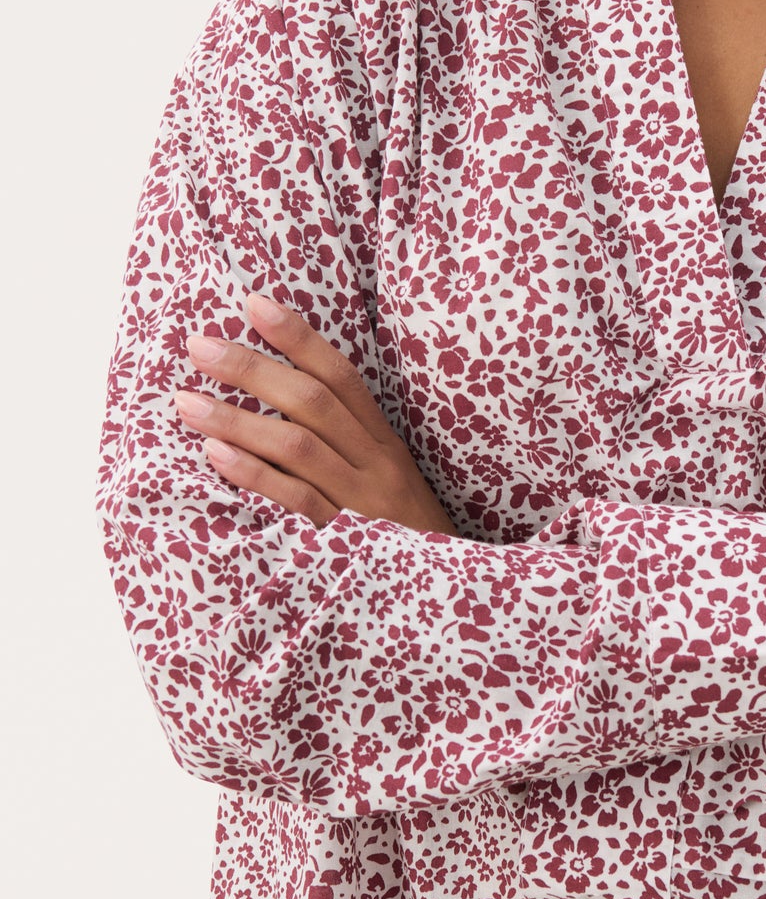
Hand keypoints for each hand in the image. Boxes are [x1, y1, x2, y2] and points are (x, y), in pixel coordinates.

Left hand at [172, 290, 456, 531]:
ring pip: (297, 446)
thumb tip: (281, 400)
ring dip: (237, 419)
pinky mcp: (343, 540)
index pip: (341, 376)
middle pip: (312, 402)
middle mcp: (374, 463)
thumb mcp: (388, 478)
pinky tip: (214, 455)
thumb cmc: (404, 533)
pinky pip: (294, 500)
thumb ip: (346, 442)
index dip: (298, 337)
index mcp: (384, 442)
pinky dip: (253, 474)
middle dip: (253, 368)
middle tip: (200, 345)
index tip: (253, 304)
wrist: (446, 594)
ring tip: (187, 401)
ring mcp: (360, 501)